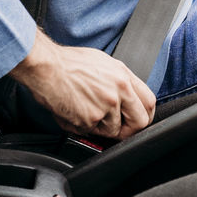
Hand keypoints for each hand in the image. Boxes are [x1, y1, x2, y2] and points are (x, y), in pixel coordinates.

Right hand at [9, 32, 154, 139]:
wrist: (46, 68)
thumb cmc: (70, 63)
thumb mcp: (104, 64)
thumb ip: (120, 81)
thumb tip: (128, 96)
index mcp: (123, 76)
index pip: (149, 102)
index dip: (146, 114)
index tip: (138, 119)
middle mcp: (117, 92)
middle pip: (140, 122)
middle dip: (130, 129)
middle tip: (119, 128)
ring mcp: (104, 108)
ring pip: (113, 131)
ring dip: (101, 127)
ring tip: (86, 111)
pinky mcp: (89, 120)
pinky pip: (92, 133)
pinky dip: (84, 127)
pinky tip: (75, 112)